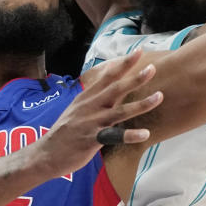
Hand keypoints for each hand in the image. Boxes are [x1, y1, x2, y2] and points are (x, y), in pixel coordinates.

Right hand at [33, 51, 162, 176]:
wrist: (45, 154)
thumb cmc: (65, 132)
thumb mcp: (77, 109)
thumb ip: (94, 98)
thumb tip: (109, 86)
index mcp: (87, 97)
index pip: (108, 76)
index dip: (123, 63)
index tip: (138, 51)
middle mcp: (90, 106)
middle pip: (116, 88)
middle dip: (135, 77)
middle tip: (152, 68)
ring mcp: (91, 123)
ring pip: (120, 111)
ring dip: (141, 104)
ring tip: (159, 96)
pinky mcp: (92, 140)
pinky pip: (114, 136)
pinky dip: (130, 135)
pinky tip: (145, 134)